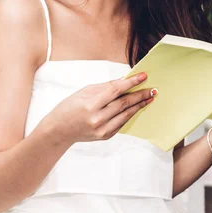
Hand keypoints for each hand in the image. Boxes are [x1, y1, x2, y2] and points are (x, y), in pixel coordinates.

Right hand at [41, 73, 156, 144]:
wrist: (59, 131)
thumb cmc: (69, 108)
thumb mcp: (84, 91)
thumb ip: (105, 87)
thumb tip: (123, 81)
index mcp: (90, 105)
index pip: (116, 90)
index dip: (131, 83)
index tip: (143, 76)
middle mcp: (97, 118)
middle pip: (124, 103)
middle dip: (140, 95)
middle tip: (152, 88)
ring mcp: (102, 129)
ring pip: (126, 114)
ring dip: (139, 105)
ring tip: (149, 97)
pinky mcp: (105, 136)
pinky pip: (121, 123)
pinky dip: (129, 114)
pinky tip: (137, 107)